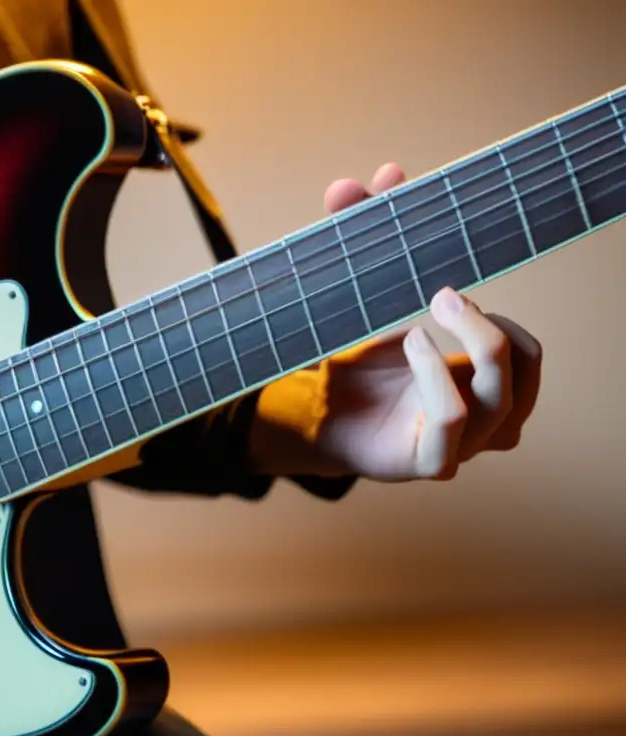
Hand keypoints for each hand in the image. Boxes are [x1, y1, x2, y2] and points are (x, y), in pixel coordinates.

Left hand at [251, 163, 542, 481]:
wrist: (312, 415)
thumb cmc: (353, 361)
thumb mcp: (367, 293)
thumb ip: (373, 232)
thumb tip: (387, 170)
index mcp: (481, 379)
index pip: (527, 349)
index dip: (501, 314)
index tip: (450, 280)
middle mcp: (482, 415)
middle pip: (526, 367)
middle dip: (488, 324)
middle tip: (442, 293)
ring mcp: (460, 443)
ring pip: (503, 401)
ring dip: (465, 348)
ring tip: (416, 328)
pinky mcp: (426, 462)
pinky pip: (451, 421)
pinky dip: (434, 378)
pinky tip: (410, 347)